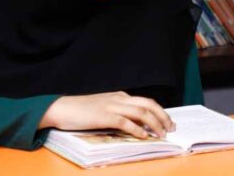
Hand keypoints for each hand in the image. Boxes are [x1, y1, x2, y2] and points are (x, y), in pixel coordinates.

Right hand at [39, 91, 173, 138]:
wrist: (62, 108)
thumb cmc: (81, 110)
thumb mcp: (104, 107)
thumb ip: (119, 112)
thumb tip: (135, 124)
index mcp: (120, 96)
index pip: (146, 102)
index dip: (159, 112)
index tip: (167, 122)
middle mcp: (119, 98)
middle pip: (149, 105)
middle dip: (163, 116)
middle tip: (171, 128)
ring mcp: (112, 106)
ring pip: (141, 112)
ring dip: (154, 124)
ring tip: (161, 134)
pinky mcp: (105, 116)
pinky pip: (126, 122)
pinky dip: (137, 129)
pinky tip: (143, 136)